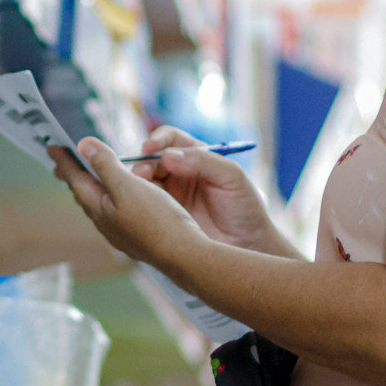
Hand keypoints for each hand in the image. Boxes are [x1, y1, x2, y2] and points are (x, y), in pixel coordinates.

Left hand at [51, 137, 210, 270]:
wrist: (183, 254)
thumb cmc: (157, 220)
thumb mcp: (128, 185)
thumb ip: (105, 165)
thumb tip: (83, 145)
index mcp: (99, 208)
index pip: (76, 179)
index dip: (65, 161)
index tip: (52, 146)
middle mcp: (105, 222)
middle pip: (84, 194)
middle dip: (74, 176)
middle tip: (63, 163)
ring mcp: (120, 232)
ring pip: (99, 205)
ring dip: (91, 188)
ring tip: (88, 178)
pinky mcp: (135, 236)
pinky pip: (114, 212)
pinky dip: (110, 198)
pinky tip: (118, 199)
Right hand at [129, 126, 278, 251]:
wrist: (248, 247)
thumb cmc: (245, 210)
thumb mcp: (231, 177)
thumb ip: (203, 161)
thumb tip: (167, 155)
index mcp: (198, 156)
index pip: (171, 139)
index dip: (158, 140)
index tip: (151, 148)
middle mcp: (181, 171)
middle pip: (152, 158)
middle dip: (144, 162)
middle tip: (141, 173)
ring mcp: (170, 193)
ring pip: (144, 180)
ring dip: (138, 181)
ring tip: (139, 189)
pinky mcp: (164, 214)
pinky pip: (145, 202)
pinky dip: (139, 200)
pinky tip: (140, 204)